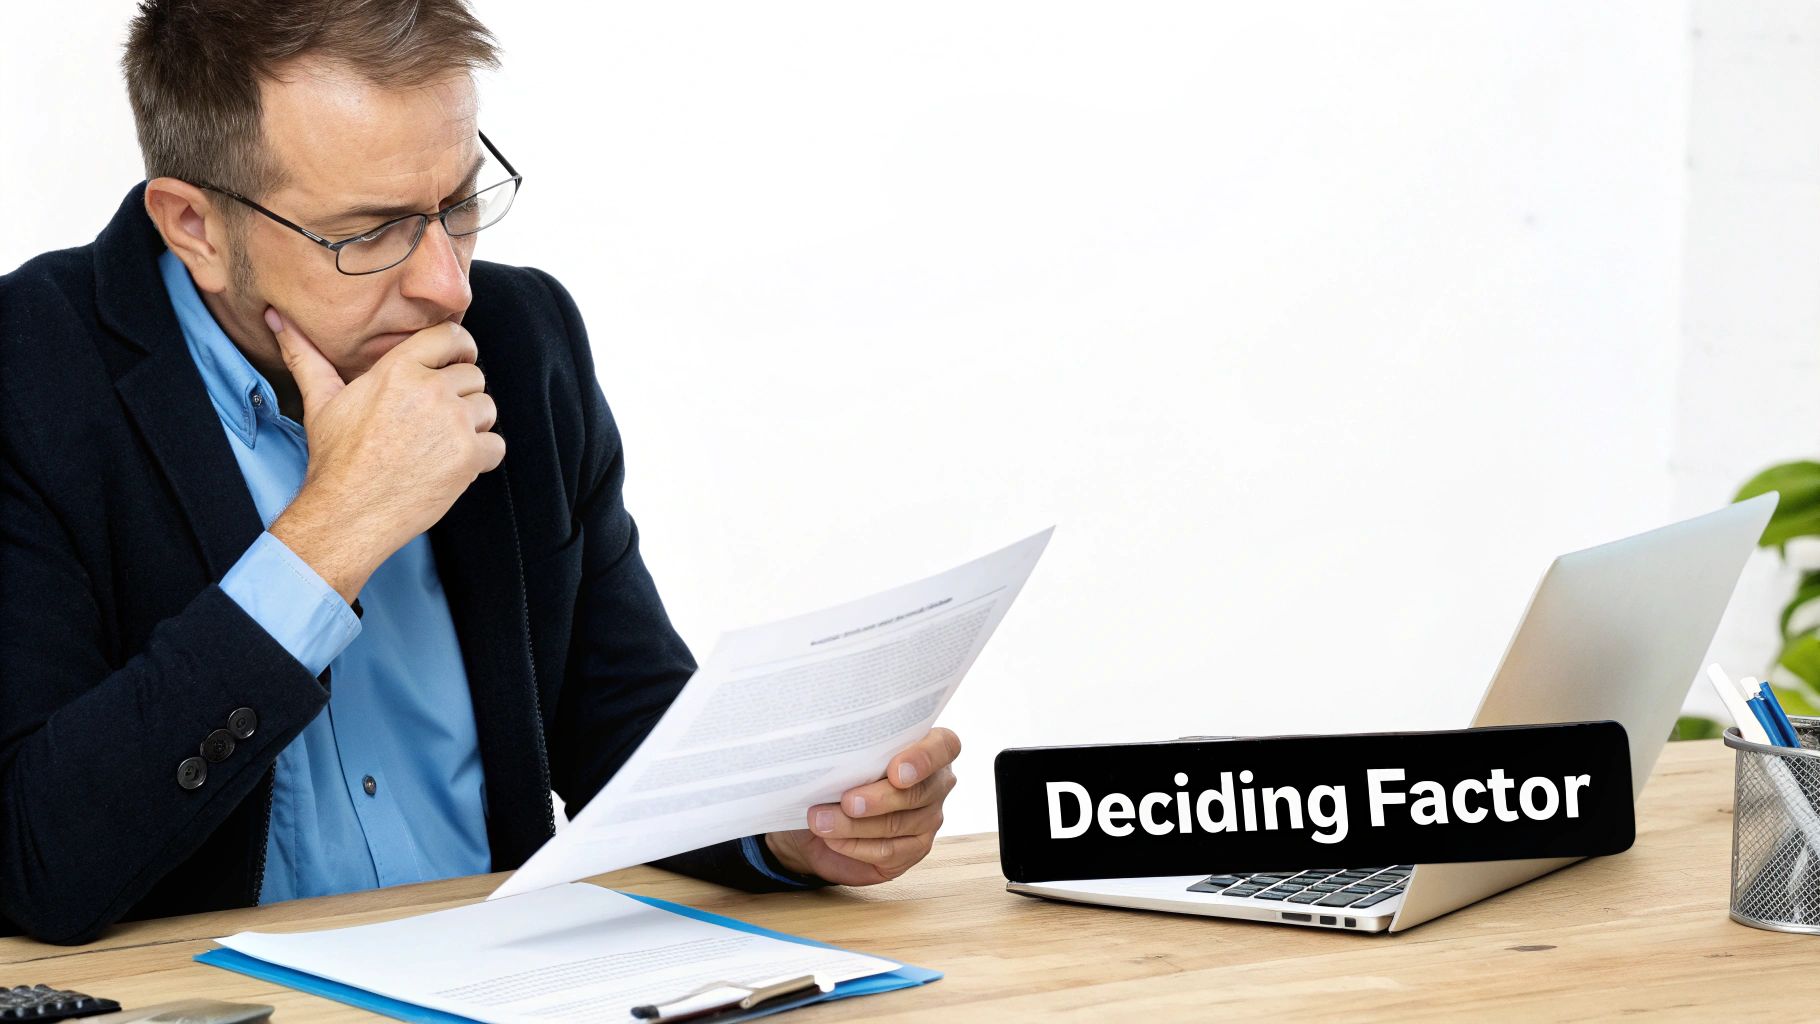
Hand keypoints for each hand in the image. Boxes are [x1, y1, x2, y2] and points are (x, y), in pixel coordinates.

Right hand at [265, 311, 503, 600]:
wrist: (348, 513)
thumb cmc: (335, 459)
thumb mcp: (320, 400)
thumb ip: (306, 355)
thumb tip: (276, 318)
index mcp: (398, 369)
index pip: (452, 335)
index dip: (459, 347)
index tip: (455, 361)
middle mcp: (430, 391)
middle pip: (473, 373)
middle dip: (460, 393)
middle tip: (435, 417)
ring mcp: (453, 424)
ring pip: (487, 407)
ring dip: (472, 424)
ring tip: (439, 442)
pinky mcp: (469, 457)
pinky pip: (496, 445)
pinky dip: (482, 456)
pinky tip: (453, 464)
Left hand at [764, 728, 959, 884]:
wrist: (820, 818)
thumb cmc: (836, 775)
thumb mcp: (843, 754)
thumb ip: (852, 750)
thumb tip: (833, 751)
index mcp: (927, 746)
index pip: (944, 746)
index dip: (924, 758)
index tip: (895, 772)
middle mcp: (935, 783)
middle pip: (919, 793)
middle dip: (879, 799)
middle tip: (847, 802)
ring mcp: (928, 819)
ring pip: (897, 824)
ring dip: (854, 825)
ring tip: (821, 821)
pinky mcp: (913, 850)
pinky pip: (887, 851)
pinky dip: (855, 845)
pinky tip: (832, 839)